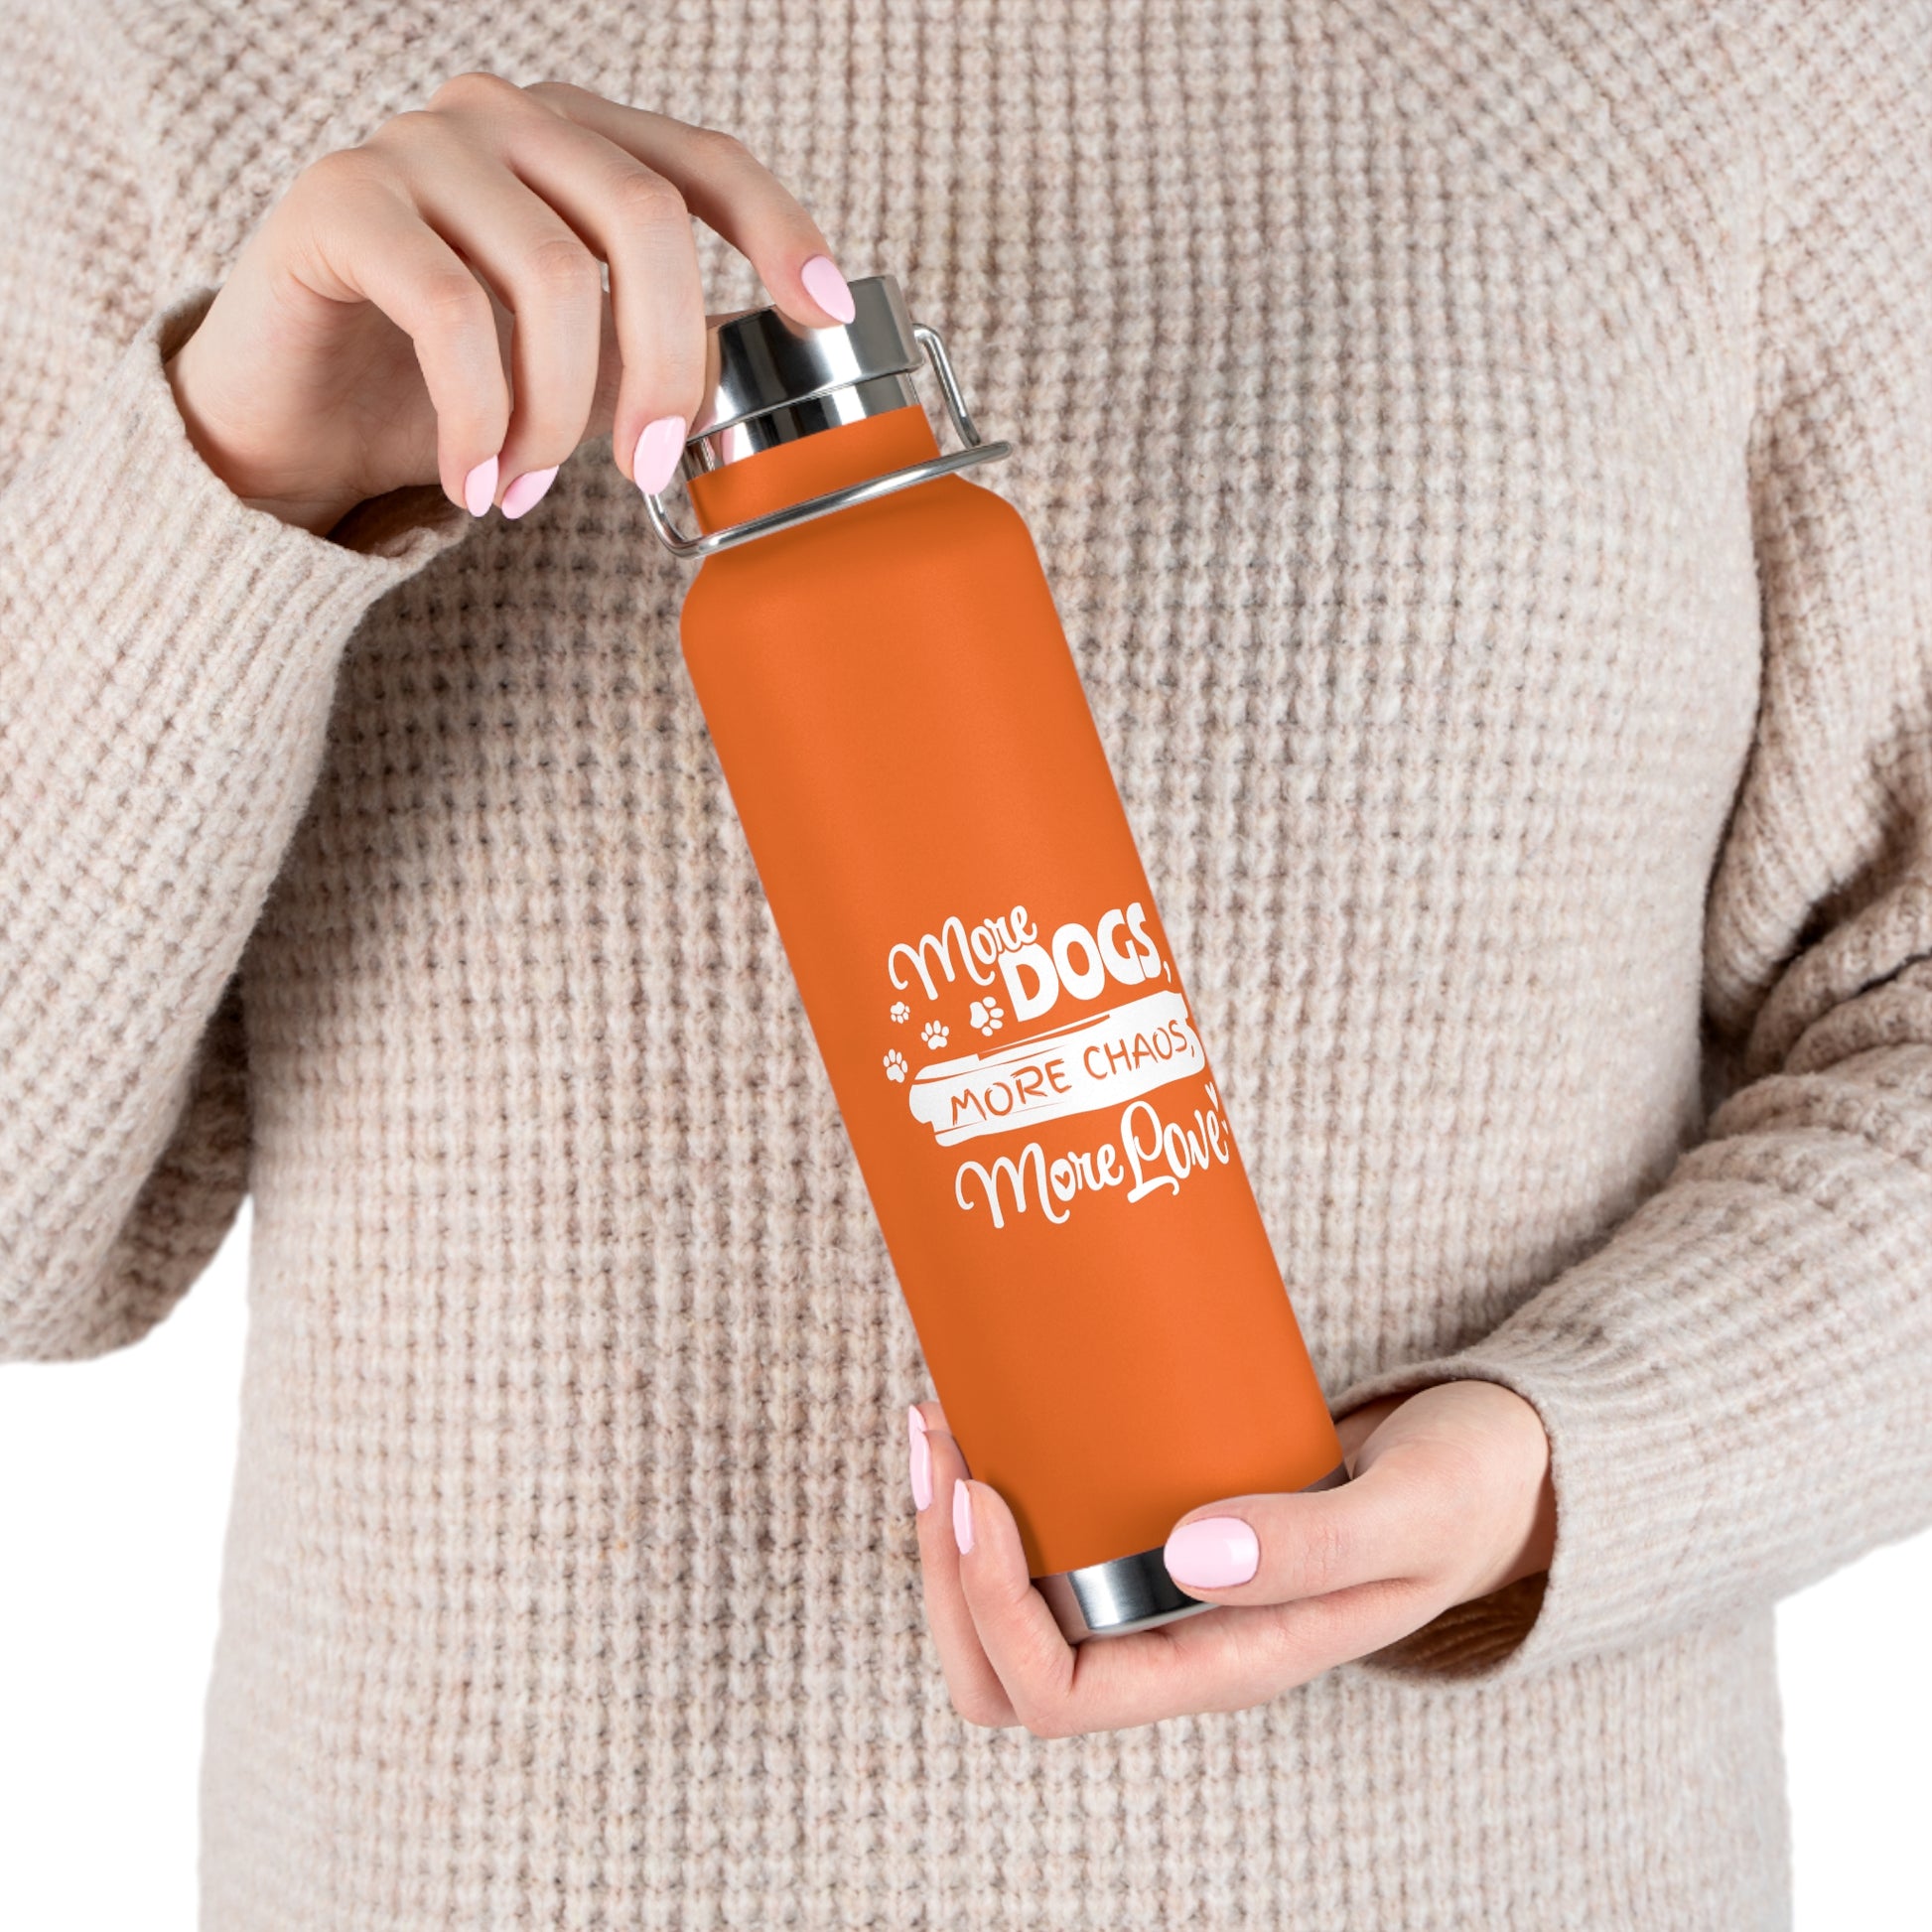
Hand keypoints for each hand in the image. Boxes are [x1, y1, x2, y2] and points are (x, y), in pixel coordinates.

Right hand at [166, 72, 854, 533]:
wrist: (287, 420)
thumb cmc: (441, 388)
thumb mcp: (575, 370)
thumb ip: (651, 346)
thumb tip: (751, 372)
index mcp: (574, 142)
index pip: (702, 162)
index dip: (777, 230)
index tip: (823, 314)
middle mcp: (502, 118)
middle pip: (643, 218)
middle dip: (665, 363)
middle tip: (648, 466)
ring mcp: (417, 144)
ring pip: (552, 277)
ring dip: (554, 417)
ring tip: (527, 493)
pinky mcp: (339, 198)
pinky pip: (452, 314)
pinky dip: (481, 419)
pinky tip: (476, 482)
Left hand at [907, 1380, 1555, 1736]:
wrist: (1491, 1467)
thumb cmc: (1464, 1496)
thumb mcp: (1413, 1513)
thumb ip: (1315, 1545)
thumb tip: (1186, 1555)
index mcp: (1229, 1663)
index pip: (1064, 1694)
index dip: (994, 1609)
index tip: (986, 1492)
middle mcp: (1178, 1641)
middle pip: (1007, 1671)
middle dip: (944, 1572)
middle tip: (941, 1443)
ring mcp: (1162, 1590)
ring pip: (1008, 1608)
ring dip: (953, 1528)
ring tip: (944, 1418)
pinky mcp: (1157, 1528)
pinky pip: (1049, 1538)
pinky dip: (1002, 1484)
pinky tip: (995, 1407)